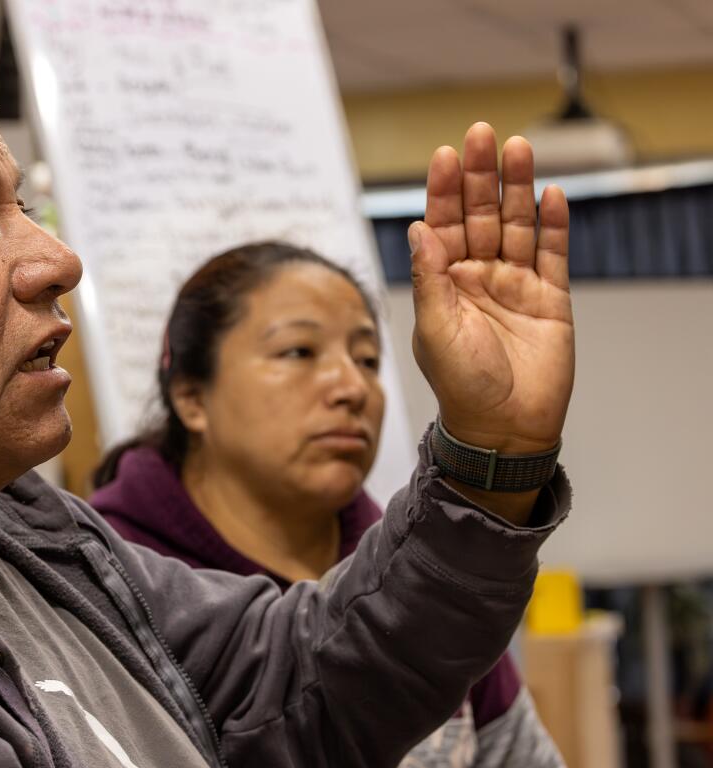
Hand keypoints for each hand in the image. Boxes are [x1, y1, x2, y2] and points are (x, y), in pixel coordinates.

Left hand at [411, 122, 573, 456]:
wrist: (503, 428)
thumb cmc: (461, 384)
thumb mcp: (434, 329)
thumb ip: (428, 278)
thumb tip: (418, 228)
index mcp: (442, 282)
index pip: (442, 224)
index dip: (443, 189)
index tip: (445, 154)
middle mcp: (477, 276)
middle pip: (480, 214)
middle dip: (480, 176)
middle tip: (483, 135)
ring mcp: (515, 284)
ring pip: (517, 225)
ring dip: (517, 188)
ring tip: (519, 149)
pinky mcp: (550, 298)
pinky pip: (553, 254)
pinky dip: (553, 225)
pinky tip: (551, 195)